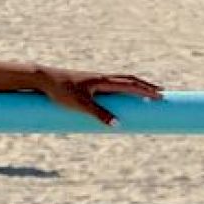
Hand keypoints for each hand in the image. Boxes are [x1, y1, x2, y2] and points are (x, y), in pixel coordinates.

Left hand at [35, 66, 162, 125]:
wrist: (42, 78)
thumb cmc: (60, 91)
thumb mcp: (81, 105)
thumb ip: (100, 114)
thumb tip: (119, 125)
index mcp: (103, 80)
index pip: (130, 85)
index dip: (146, 91)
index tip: (161, 97)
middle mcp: (101, 77)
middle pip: (128, 80)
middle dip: (145, 86)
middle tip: (160, 92)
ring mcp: (93, 79)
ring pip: (119, 81)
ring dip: (133, 86)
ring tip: (143, 92)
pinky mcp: (86, 83)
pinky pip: (109, 85)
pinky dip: (120, 88)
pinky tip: (118, 95)